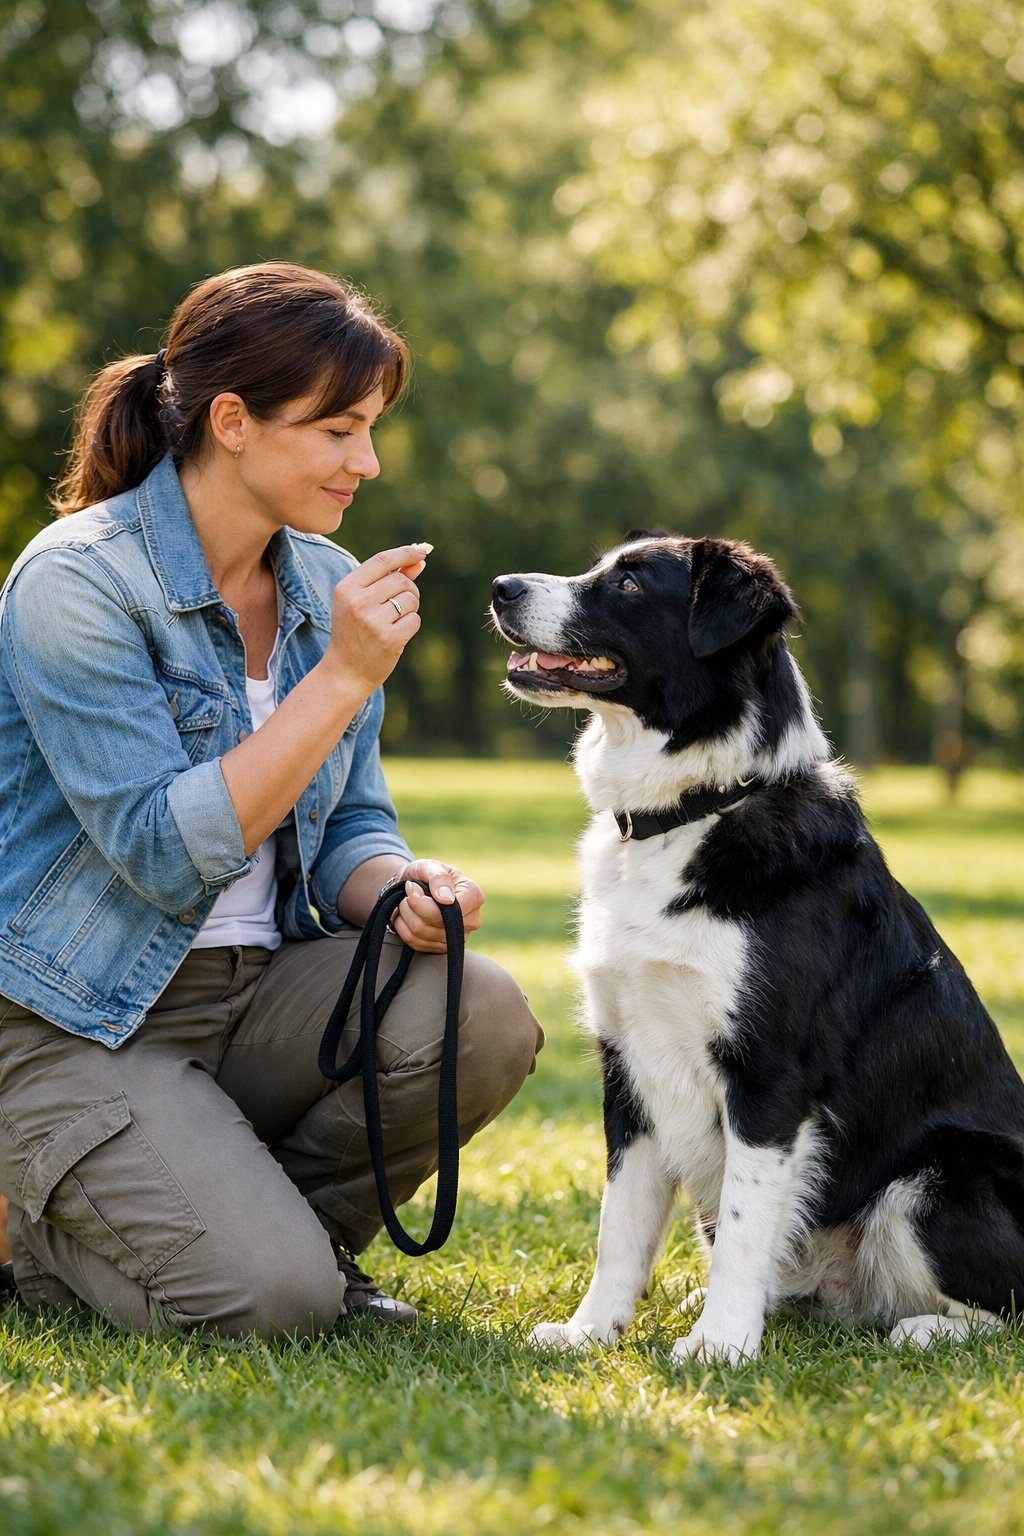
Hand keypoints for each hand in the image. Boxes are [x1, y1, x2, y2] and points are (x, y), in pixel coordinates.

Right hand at [322, 543, 430, 695]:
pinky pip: (415, 620)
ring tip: (392, 622)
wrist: (345, 672)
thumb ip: (389, 578)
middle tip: (399, 606)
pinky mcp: (389, 639)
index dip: (406, 552)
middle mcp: (358, 602)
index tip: (422, 550)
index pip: (382, 560)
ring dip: (410, 609)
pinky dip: (411, 625)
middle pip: (401, 580)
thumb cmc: (354, 632)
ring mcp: (373, 621)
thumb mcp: (362, 601)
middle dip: (409, 590)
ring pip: (411, 599)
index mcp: (347, 588)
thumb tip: (419, 559)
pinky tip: (396, 635)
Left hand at [388, 859, 484, 952]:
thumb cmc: (424, 874)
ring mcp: (457, 937)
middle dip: (413, 907)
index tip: (412, 888)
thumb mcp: (429, 866)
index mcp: (473, 896)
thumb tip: (447, 900)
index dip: (424, 902)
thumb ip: (438, 878)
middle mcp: (471, 920)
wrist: (413, 888)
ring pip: (422, 934)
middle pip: (435, 924)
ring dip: (406, 916)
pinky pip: (415, 943)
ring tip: (406, 903)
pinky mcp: (442, 948)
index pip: (450, 911)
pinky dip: (404, 927)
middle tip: (408, 892)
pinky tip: (407, 915)